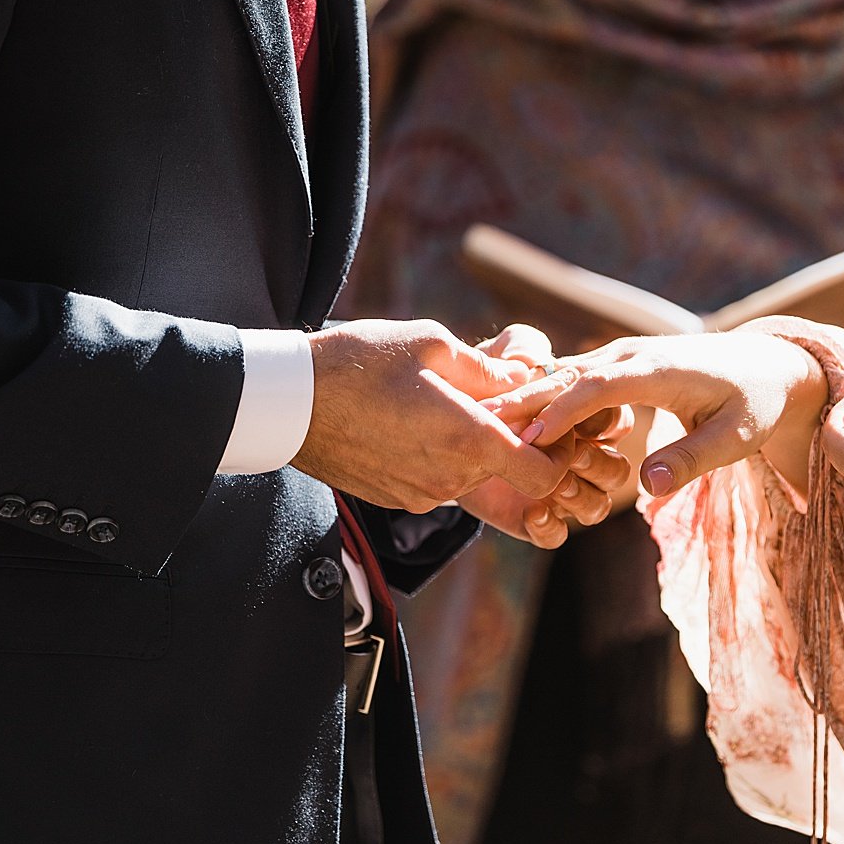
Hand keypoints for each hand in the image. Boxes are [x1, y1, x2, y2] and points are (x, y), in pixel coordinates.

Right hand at [290, 319, 566, 510]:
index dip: (555, 453)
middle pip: (508, 473)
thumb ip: (490, 370)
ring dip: (471, 449)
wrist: (289, 401)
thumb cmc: (360, 362)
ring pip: (472, 477)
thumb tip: (528, 379)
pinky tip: (412, 425)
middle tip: (491, 401)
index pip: (544, 476)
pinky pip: (438, 483)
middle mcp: (450, 478)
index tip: (544, 423)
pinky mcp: (397, 499)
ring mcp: (422, 494)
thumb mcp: (432, 344)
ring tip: (442, 407)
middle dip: (510, 441)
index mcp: (468, 438)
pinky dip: (439, 459)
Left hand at [463, 323, 633, 546]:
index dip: (606, 423)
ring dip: (581, 496)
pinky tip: (532, 512)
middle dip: (598, 463)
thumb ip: (519, 345)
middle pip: (616, 471)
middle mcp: (576, 456)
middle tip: (570, 454)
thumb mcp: (493, 357)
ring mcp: (556, 491)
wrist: (435, 426)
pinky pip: (556, 535)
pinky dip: (550, 527)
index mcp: (580, 418)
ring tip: (553, 484)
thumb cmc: (476, 385)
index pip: (616, 422)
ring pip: (596, 506)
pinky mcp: (530, 517)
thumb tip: (533, 361)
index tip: (581, 418)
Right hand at [481, 332, 826, 496]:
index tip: (523, 441)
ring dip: (523, 398)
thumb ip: (692, 459)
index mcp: (659, 369)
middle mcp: (633, 355)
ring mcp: (622, 356)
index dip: (557, 413)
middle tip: (474, 424)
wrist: (767, 366)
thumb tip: (647, 486)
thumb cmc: (754, 403)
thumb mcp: (735, 438)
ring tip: (477, 423)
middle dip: (521, 400)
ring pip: (561, 375)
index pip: (596, 387)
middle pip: (565, 376)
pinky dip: (542, 398)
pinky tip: (509, 421)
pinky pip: (573, 380)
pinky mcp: (618, 365)